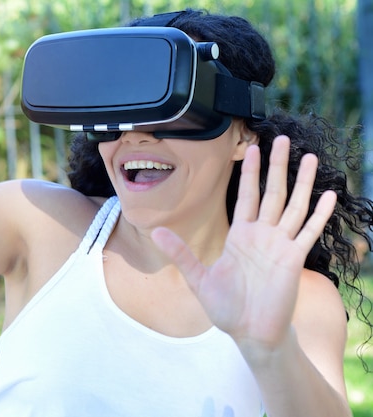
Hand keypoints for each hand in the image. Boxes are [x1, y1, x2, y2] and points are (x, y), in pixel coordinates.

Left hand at [151, 135, 336, 350]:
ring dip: (302, 182)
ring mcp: (280, 245)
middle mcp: (262, 235)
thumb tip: (155, 232)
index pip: (246, 195)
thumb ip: (180, 253)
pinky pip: (308, 232)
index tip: (252, 148)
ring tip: (309, 157)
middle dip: (277, 166)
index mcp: (240, 235)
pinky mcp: (294, 259)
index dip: (250, 172)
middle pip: (272, 192)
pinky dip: (318, 214)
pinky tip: (328, 195)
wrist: (249, 333)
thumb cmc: (225, 307)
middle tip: (283, 139)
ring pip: (293, 206)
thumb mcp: (198, 278)